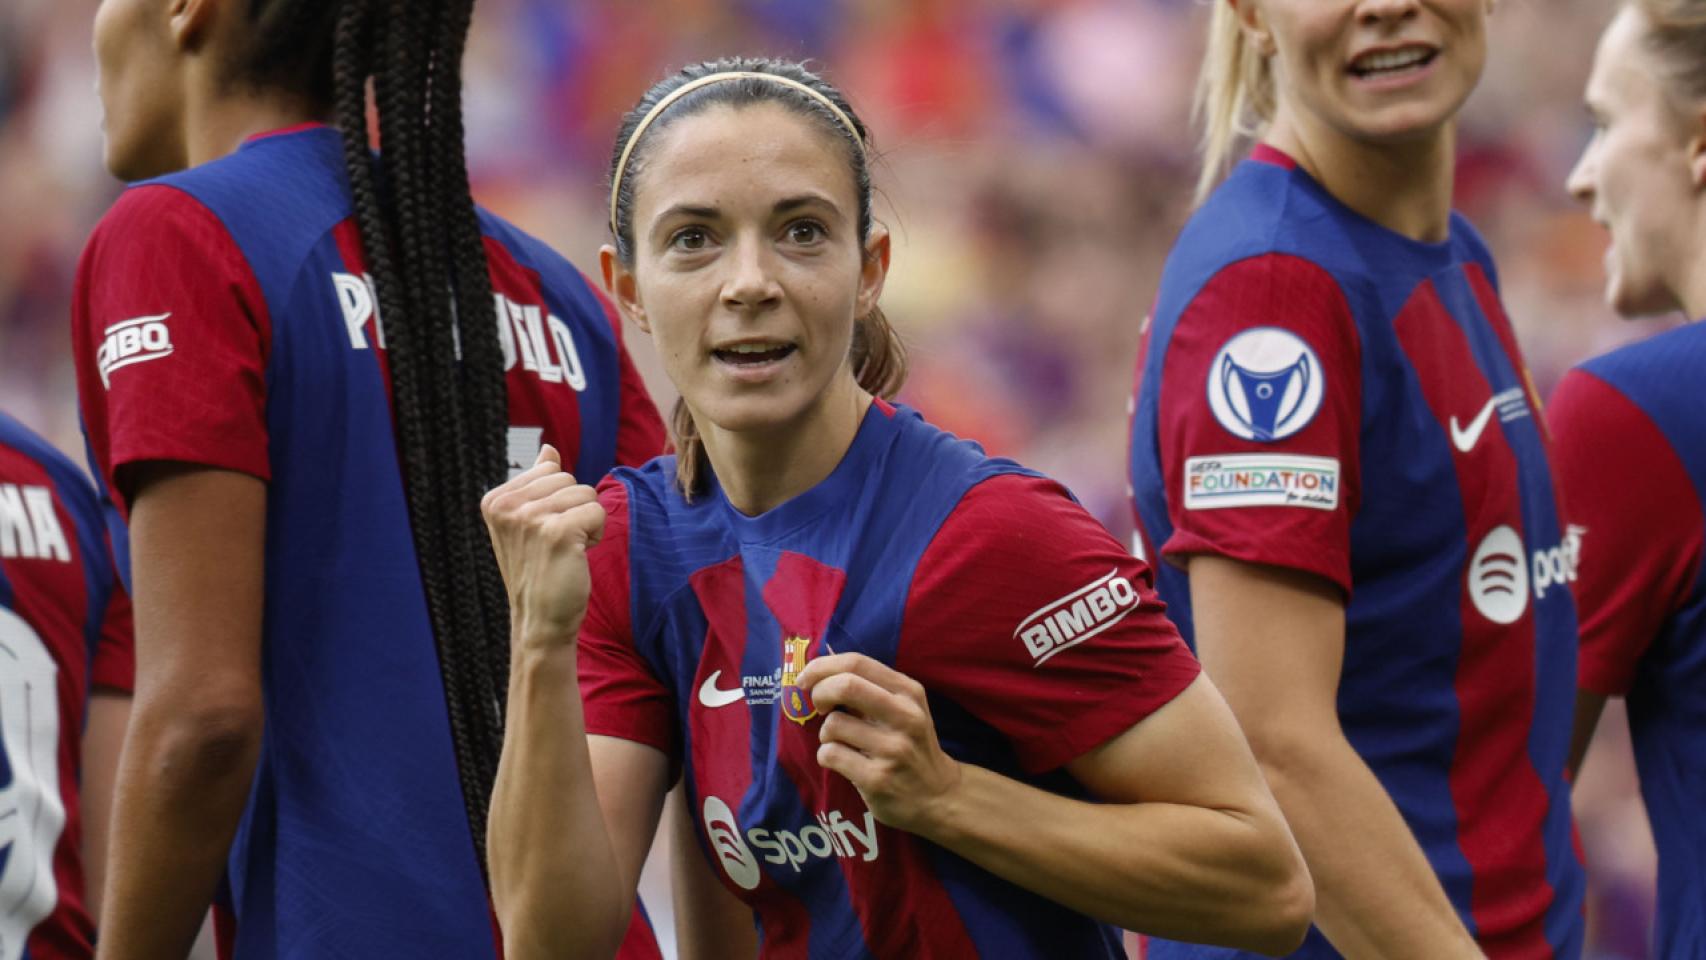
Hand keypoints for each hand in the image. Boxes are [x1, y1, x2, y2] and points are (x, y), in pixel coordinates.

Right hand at [480, 445, 604, 648]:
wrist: (540, 620)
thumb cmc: (539, 570)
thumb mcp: (529, 522)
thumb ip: (537, 483)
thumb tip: (548, 448)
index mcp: (495, 499)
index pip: (550, 470)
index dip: (558, 501)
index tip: (542, 532)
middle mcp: (506, 506)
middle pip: (568, 478)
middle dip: (574, 509)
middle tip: (557, 544)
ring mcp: (529, 518)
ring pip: (585, 493)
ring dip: (586, 523)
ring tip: (566, 551)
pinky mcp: (556, 532)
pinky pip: (597, 511)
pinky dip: (596, 533)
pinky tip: (577, 556)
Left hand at [796, 653, 961, 835]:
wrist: (938, 796)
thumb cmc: (911, 745)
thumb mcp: (904, 709)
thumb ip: (870, 689)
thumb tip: (819, 671)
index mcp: (909, 692)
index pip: (857, 663)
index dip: (822, 666)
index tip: (806, 679)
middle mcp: (905, 716)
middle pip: (846, 685)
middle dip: (819, 692)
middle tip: (818, 706)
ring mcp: (893, 749)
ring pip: (833, 725)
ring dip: (826, 733)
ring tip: (841, 743)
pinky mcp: (878, 778)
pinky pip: (831, 754)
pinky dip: (827, 756)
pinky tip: (842, 762)